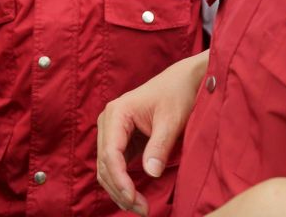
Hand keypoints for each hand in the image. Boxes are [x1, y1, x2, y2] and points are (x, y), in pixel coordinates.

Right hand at [96, 51, 207, 214]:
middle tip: (142, 210)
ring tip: (140, 208)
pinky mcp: (120, 139)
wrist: (181, 82)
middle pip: (104, 163)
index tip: (133, 198)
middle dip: (119, 189)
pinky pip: (114, 165)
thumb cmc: (176, 95)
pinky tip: (135, 196)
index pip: (110, 153)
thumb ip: (159, 147)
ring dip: (119, 189)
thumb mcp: (171, 120)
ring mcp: (112, 130)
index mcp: (117, 113)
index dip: (119, 179)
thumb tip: (150, 174)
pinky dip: (122, 182)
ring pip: (106, 167)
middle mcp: (108, 121)